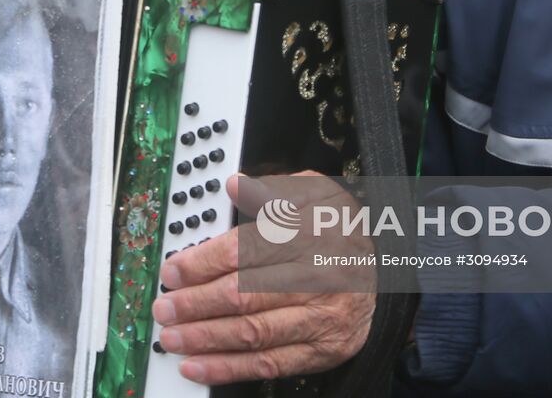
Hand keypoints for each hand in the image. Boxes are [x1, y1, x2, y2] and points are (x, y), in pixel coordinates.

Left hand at [151, 174, 375, 385]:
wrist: (386, 272)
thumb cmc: (339, 232)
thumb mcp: (317, 193)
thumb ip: (275, 189)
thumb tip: (237, 185)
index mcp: (313, 233)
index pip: (249, 249)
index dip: (204, 261)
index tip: (174, 269)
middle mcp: (319, 278)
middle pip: (247, 294)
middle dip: (197, 303)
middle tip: (165, 305)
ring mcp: (322, 319)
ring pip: (254, 332)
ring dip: (206, 338)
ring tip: (172, 336)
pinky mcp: (323, 351)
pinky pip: (269, 364)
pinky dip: (229, 367)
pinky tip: (198, 364)